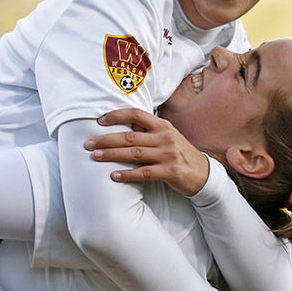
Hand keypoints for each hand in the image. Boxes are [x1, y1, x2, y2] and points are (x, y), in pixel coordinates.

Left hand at [87, 108, 209, 195]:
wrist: (204, 174)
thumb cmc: (180, 154)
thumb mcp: (167, 137)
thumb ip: (148, 131)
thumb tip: (123, 126)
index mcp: (162, 126)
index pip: (136, 114)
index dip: (116, 116)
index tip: (98, 121)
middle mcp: (165, 137)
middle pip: (129, 136)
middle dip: (105, 139)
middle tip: (87, 143)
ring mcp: (168, 154)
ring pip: (134, 153)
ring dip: (111, 155)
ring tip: (94, 156)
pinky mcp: (170, 172)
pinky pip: (144, 173)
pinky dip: (127, 174)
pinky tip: (114, 176)